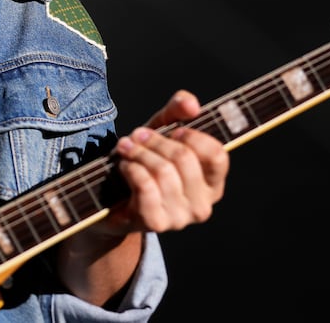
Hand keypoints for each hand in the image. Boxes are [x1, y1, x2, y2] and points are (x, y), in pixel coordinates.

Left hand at [100, 89, 227, 235]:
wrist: (112, 197)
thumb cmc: (145, 161)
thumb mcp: (163, 130)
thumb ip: (178, 110)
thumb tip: (191, 104)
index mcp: (212, 183)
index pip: (217, 155)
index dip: (193, 136)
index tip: (174, 130)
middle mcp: (203, 205)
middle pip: (184, 158)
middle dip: (156, 141)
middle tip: (137, 135)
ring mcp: (181, 218)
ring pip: (163, 172)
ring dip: (139, 153)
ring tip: (125, 148)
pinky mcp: (156, 224)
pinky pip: (147, 187)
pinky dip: (132, 170)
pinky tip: (124, 166)